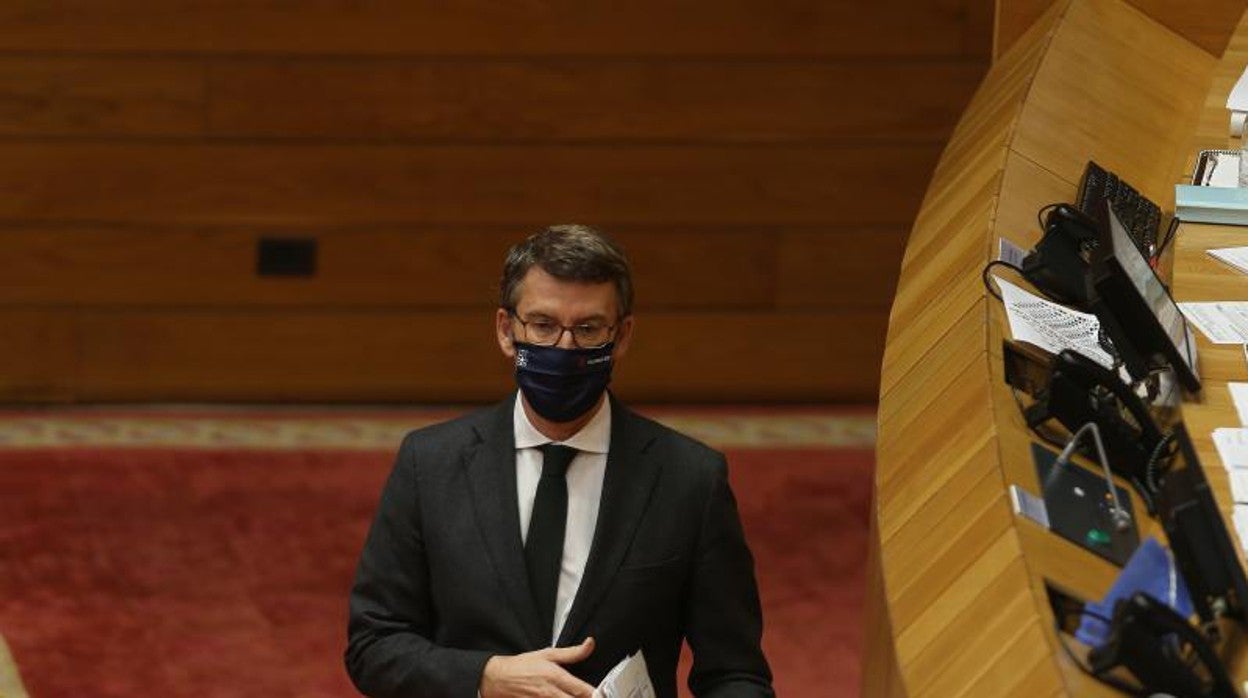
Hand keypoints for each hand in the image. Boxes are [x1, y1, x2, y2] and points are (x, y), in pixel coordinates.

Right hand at [480, 637, 595, 697]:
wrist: (498, 678)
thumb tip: (589, 644)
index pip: (582, 690)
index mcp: (556, 677)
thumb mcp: (548, 654)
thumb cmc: (522, 666)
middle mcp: (551, 693)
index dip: (596, 694)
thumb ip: (572, 653)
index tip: (602, 694)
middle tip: (595, 697)